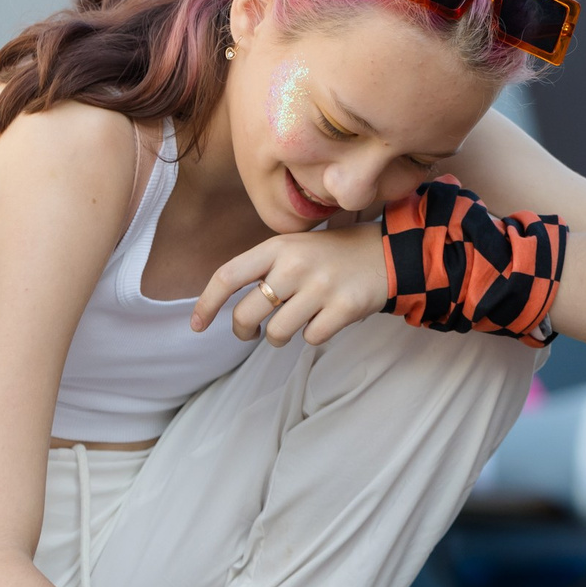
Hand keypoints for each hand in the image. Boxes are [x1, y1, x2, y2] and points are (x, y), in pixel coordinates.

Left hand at [193, 223, 389, 346]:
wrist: (387, 254)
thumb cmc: (331, 255)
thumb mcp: (294, 247)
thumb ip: (264, 268)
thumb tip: (229, 305)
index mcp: (278, 247)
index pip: (228, 276)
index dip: (207, 304)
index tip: (198, 325)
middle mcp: (295, 265)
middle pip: (247, 314)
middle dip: (243, 331)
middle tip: (251, 333)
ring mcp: (320, 287)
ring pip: (277, 333)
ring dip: (280, 337)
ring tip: (293, 324)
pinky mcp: (344, 308)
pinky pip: (311, 339)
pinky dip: (314, 335)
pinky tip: (325, 318)